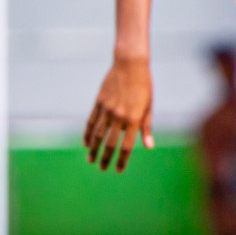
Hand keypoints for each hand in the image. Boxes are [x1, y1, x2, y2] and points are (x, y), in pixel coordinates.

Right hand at [83, 55, 153, 171]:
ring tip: (90, 159)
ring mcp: (107, 109)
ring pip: (98, 134)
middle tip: (102, 168)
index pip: (126, 146)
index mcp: (133, 119)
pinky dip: (88, 133)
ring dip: (94, 148)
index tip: (118, 170)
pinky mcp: (99, 102)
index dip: (122, 160)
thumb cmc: (144, 86)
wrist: (129, 64)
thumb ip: (147, 127)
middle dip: (105, 158)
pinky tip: (86, 142)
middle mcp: (119, 116)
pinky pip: (91, 121)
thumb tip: (149, 146)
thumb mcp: (149, 107)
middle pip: (110, 143)